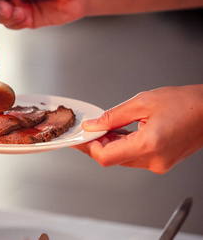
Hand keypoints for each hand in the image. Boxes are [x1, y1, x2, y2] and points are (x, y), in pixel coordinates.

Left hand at [72, 85, 202, 173]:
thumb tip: (92, 126)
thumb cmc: (186, 103)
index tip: (80, 136)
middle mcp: (154, 160)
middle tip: (89, 129)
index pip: (106, 157)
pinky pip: (134, 157)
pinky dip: (123, 146)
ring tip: (105, 127)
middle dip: (97, 144)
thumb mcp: (142, 102)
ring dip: (109, 145)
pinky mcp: (161, 162)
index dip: (88, 147)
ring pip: (122, 159)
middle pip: (112, 159)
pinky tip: (119, 132)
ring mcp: (159, 164)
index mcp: (149, 146)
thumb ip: (112, 117)